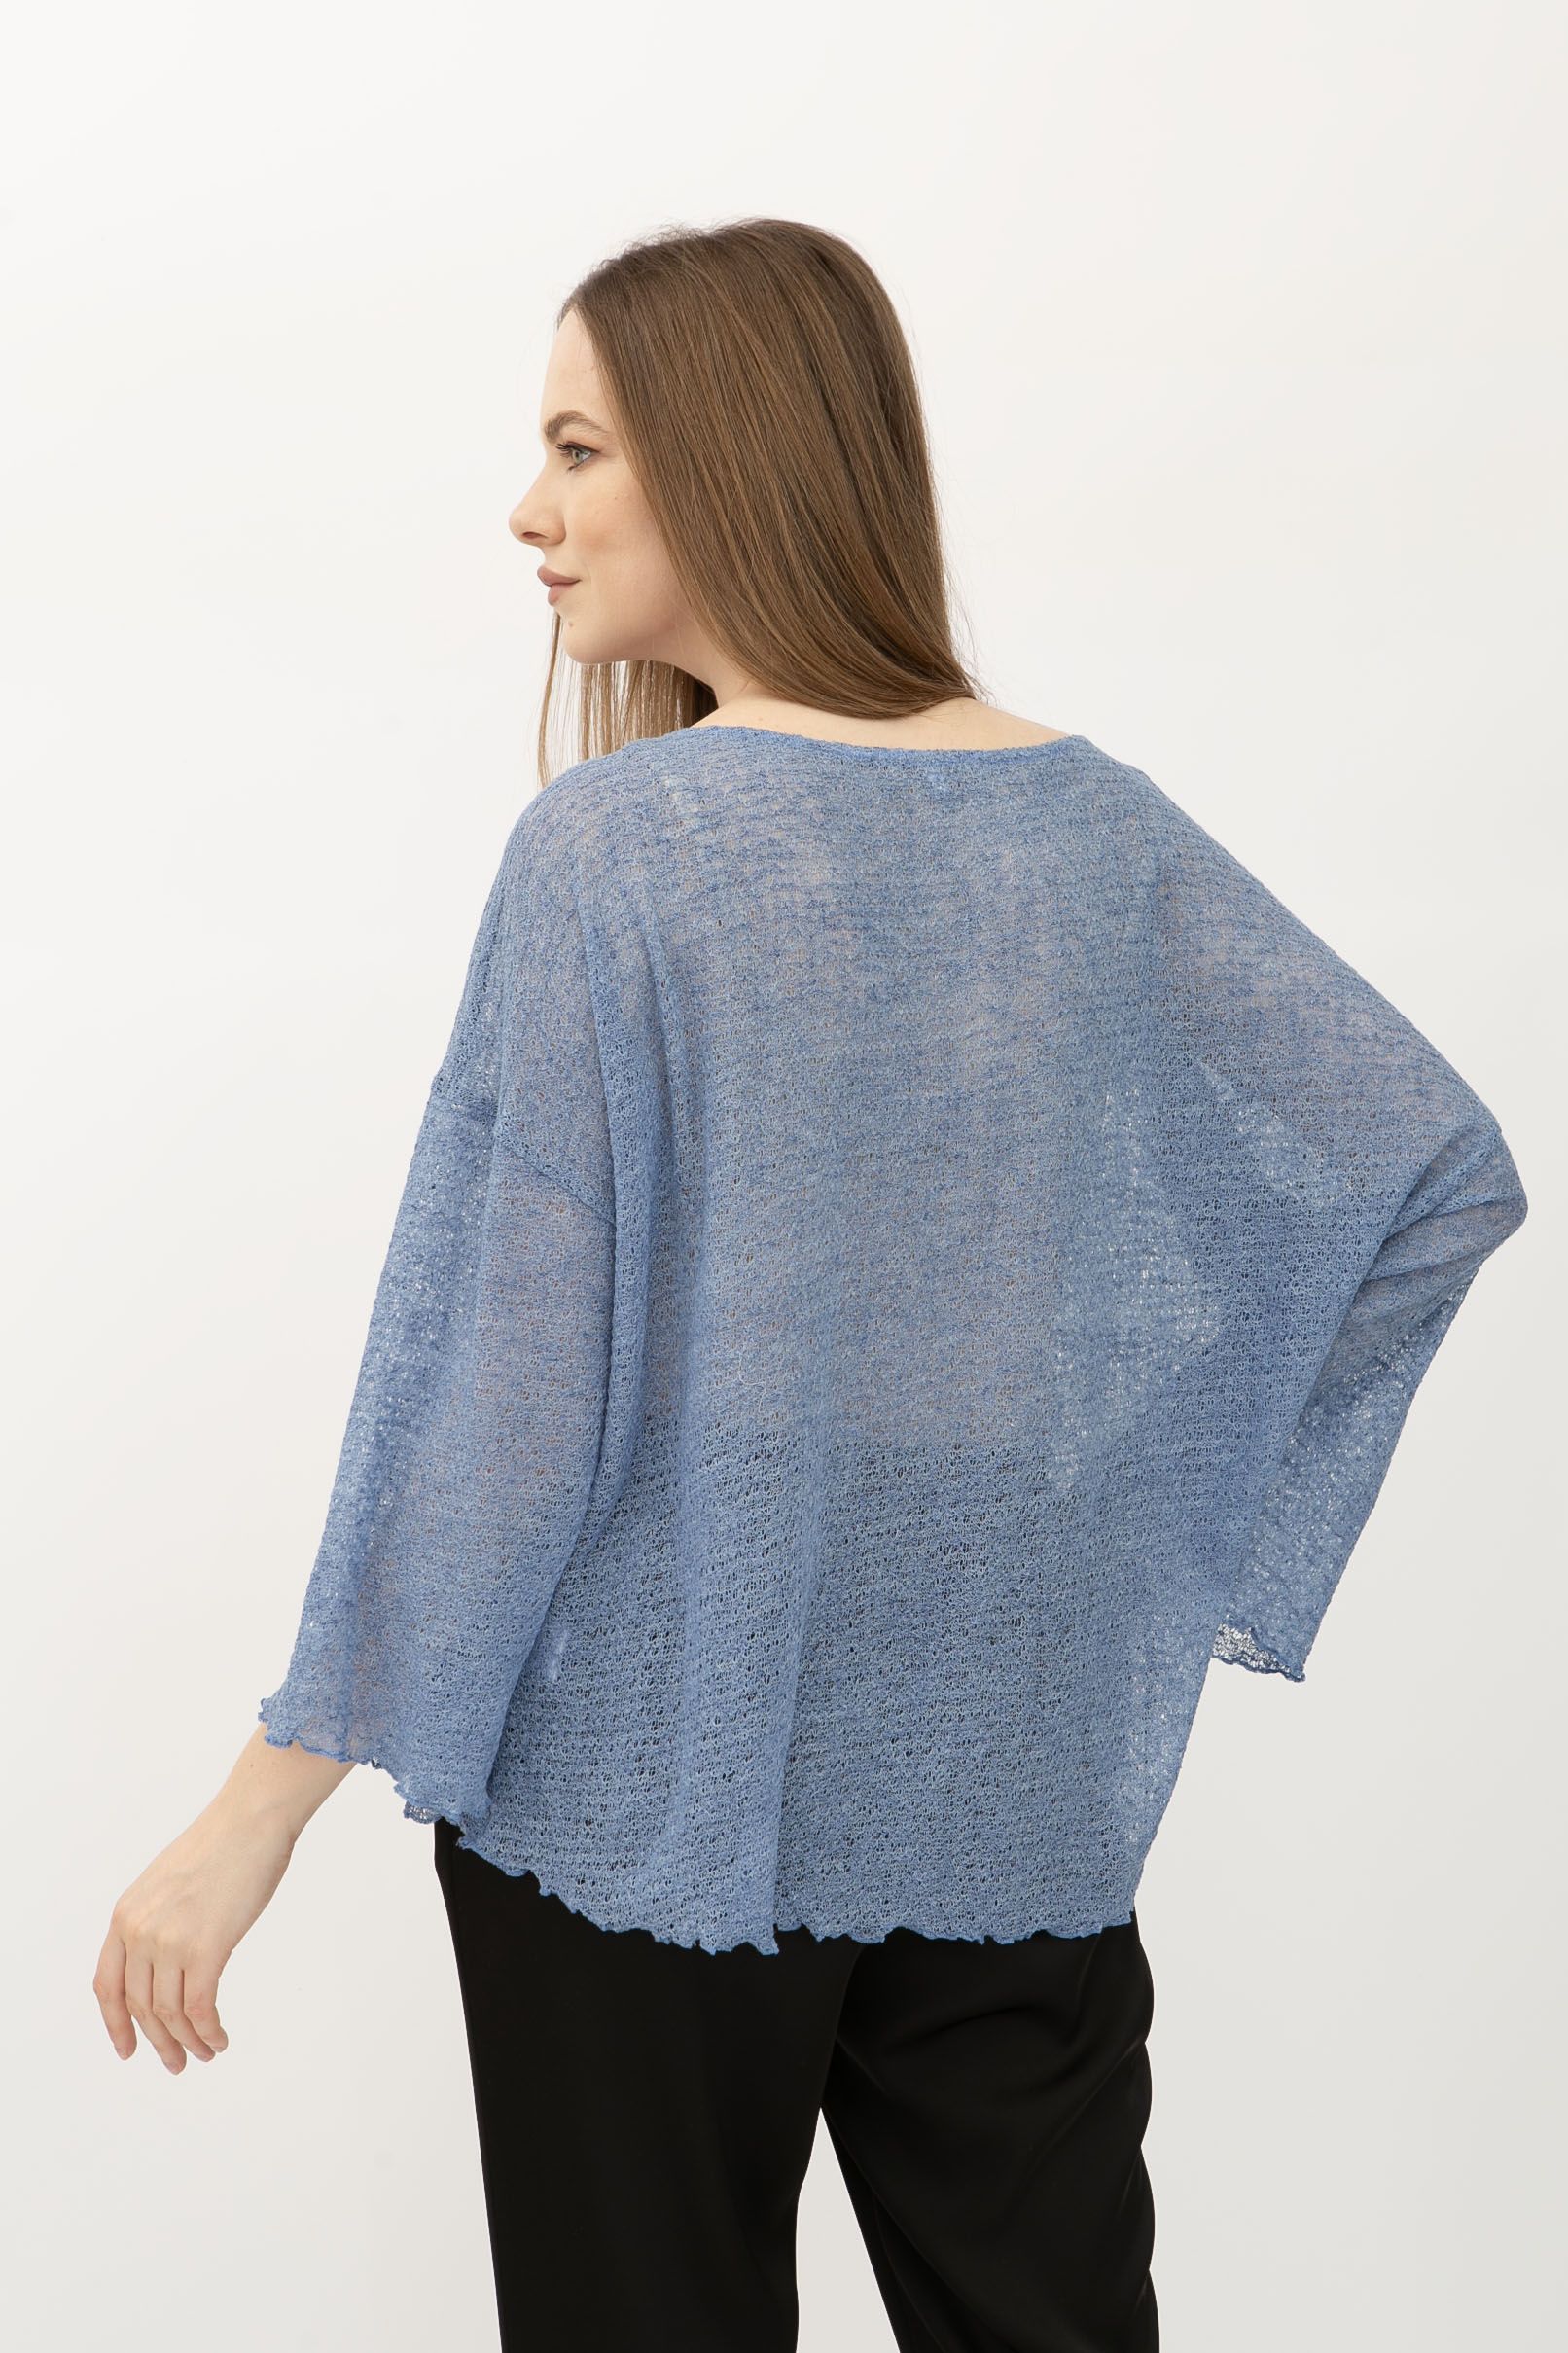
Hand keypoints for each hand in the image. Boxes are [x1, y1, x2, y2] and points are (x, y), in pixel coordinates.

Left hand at [93, 1794, 297, 2071]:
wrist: (251, 1819)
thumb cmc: (223, 1844)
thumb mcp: (167, 1883)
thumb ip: (155, 1920)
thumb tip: (164, 1963)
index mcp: (126, 1914)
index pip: (108, 1986)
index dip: (116, 2024)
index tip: (129, 2049)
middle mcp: (139, 1931)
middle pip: (140, 2006)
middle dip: (159, 2042)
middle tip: (177, 2063)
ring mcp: (170, 1940)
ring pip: (170, 2014)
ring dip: (188, 2042)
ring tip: (206, 2052)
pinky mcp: (205, 1947)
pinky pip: (199, 2008)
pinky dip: (208, 2031)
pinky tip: (219, 2038)